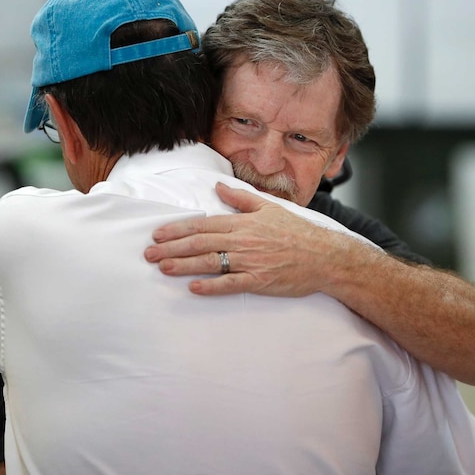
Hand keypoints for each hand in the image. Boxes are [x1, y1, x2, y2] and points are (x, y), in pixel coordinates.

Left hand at [144, 183, 336, 295]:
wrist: (324, 256)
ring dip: (184, 265)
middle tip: (149, 254)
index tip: (158, 234)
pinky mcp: (260, 281)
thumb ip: (241, 198)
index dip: (178, 230)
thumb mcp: (269, 207)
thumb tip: (218, 186)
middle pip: (200, 243)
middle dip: (172, 248)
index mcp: (243, 223)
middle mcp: (243, 241)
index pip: (203, 225)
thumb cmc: (298, 232)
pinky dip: (211, 286)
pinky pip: (231, 284)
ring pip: (211, 263)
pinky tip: (193, 288)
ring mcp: (251, 262)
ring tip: (163, 267)